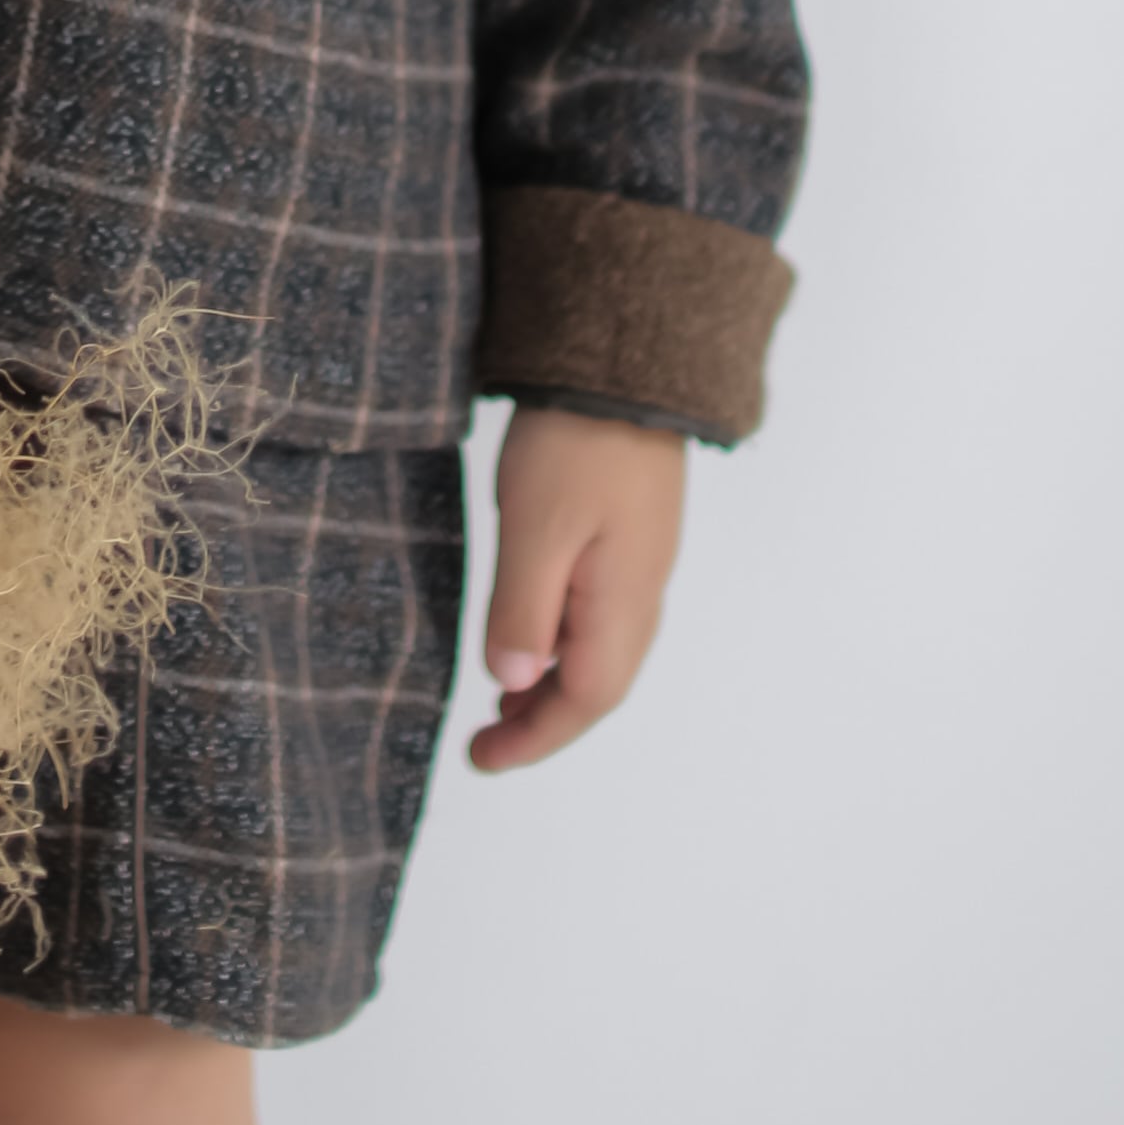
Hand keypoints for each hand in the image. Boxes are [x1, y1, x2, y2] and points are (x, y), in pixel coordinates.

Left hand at [466, 406, 685, 772]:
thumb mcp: (535, 528)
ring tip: (502, 702)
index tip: (481, 759)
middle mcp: (642, 594)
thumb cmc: (576, 443)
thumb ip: (524, 608)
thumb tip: (512, 682)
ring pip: (600, 653)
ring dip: (553, 686)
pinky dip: (563, 644)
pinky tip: (532, 635)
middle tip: (485, 742)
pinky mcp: (629, 537)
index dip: (534, 739)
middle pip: (599, 686)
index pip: (585, 700)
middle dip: (544, 722)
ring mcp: (640, 565)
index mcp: (622, 602)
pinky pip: (601, 617)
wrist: (622, 364)